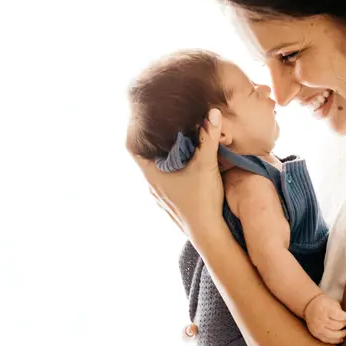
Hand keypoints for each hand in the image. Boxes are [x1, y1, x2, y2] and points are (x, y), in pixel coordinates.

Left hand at [133, 110, 226, 241]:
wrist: (208, 233)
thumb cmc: (202, 199)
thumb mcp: (206, 164)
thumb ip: (208, 137)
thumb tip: (212, 112)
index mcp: (152, 174)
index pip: (132, 148)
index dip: (135, 132)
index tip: (143, 120)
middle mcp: (152, 186)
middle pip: (146, 159)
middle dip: (155, 143)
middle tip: (165, 127)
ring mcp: (160, 198)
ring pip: (156, 172)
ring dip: (164, 159)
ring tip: (176, 145)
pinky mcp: (171, 205)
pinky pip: (166, 183)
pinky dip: (171, 172)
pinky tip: (185, 168)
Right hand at [304, 293, 345, 343]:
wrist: (310, 306)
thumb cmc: (324, 304)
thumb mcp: (332, 302)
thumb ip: (339, 310)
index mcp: (324, 308)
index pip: (337, 315)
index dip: (344, 316)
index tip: (345, 315)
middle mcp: (319, 319)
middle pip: (335, 326)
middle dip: (343, 325)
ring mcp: (316, 327)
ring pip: (331, 335)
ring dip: (341, 334)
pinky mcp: (315, 333)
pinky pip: (326, 340)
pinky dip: (335, 340)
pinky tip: (341, 339)